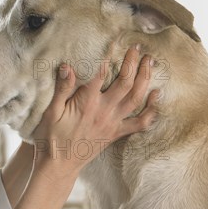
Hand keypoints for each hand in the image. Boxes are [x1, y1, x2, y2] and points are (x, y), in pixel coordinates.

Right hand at [31, 44, 159, 175]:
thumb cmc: (51, 138)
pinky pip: (139, 122)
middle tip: (137, 48)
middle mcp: (103, 111)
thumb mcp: (51, 112)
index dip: (109, 57)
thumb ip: (62, 89)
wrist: (59, 165)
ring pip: (136, 98)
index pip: (101, 74)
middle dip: (133, 63)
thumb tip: (67, 66)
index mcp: (86, 103)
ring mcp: (112, 123)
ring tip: (150, 62)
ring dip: (145, 79)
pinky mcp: (116, 133)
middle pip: (125, 83)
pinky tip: (157, 97)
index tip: (115, 42)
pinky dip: (151, 110)